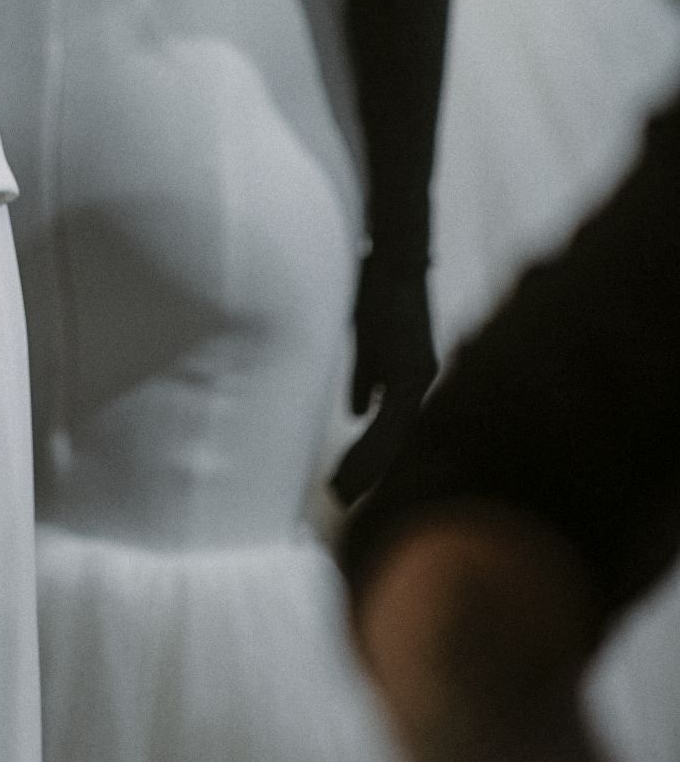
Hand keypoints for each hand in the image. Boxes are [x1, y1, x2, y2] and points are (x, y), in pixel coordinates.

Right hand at [332, 251, 437, 506]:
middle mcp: (421, 386)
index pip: (393, 431)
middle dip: (368, 474)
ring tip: (340, 493)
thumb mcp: (367, 342)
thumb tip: (357, 412)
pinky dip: (368, 448)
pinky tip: (352, 468)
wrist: (396, 259)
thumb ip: (366, 379)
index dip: (372, 459)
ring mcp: (418, 382)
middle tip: (343, 502)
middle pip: (395, 443)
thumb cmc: (381, 291)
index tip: (350, 483)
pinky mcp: (409, 375)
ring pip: (393, 441)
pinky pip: (389, 424)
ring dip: (365, 470)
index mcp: (412, 380)